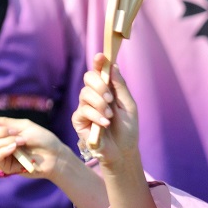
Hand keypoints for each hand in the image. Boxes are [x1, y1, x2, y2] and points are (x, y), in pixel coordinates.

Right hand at [0, 113, 74, 180]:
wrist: (55, 156)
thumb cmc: (43, 139)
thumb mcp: (26, 127)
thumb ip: (6, 123)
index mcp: (3, 130)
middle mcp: (0, 142)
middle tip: (14, 132)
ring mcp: (3, 154)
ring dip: (6, 141)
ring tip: (22, 141)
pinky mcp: (6, 166)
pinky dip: (4, 150)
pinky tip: (15, 148)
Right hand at [74, 54, 140, 171]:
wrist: (123, 150)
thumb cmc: (127, 128)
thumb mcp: (129, 106)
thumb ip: (120, 87)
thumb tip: (113, 66)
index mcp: (107, 90)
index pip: (99, 71)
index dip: (98, 62)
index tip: (100, 56)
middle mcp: (94, 96)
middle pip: (88, 78)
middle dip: (99, 85)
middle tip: (110, 98)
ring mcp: (85, 107)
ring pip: (85, 94)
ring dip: (100, 104)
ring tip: (110, 117)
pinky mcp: (79, 120)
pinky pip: (82, 111)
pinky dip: (95, 116)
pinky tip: (105, 123)